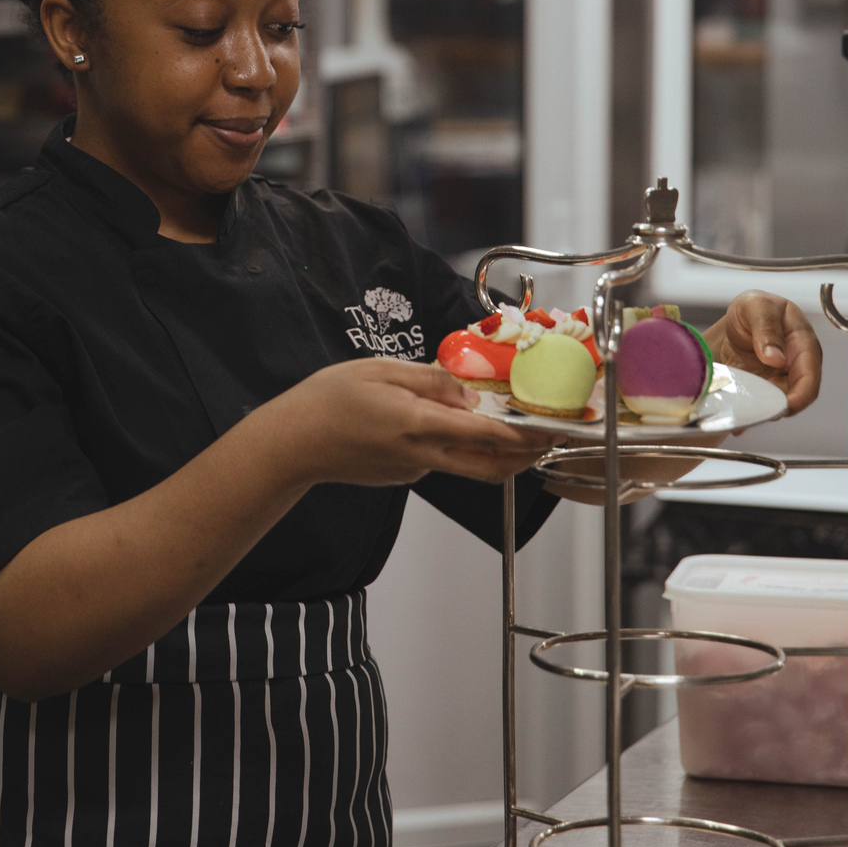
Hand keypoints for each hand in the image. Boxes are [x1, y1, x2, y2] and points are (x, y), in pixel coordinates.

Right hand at [259, 357, 558, 492]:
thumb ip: (431, 381)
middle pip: (491, 467)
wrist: (293, 443)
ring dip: (496, 453)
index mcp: (419, 426)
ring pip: (468, 467)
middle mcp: (422, 456)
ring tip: (510, 424)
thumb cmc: (329, 401)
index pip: (488, 435)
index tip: (553, 428)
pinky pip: (441, 461)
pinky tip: (452, 422)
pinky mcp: (403, 476)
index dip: (527, 435)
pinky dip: (460, 446)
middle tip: (549, 437)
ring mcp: (413, 471)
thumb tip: (468, 392)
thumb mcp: (382, 371)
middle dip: (526, 456)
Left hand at [704, 290, 821, 414]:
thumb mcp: (757, 306)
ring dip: (761, 412)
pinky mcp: (763, 389)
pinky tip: (736, 421)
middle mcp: (795, 366)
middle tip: (758, 414)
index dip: (801, 395)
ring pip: (776, 404)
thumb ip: (766, 328)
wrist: (738, 319)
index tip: (786, 406)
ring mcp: (779, 380)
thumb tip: (776, 357)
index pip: (810, 375)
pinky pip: (759, 405)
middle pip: (795, 396)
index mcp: (802, 343)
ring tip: (742, 417)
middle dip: (778, 408)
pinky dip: (748, 412)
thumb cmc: (754, 309)